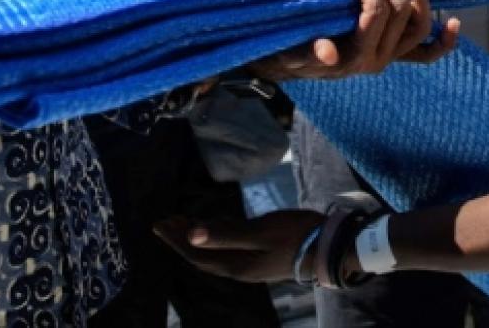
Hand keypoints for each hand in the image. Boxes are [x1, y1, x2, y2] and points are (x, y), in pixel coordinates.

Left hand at [157, 210, 321, 282]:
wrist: (329, 248)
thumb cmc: (296, 236)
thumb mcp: (260, 232)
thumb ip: (226, 234)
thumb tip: (191, 234)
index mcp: (236, 265)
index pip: (196, 254)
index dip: (176, 240)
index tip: (159, 225)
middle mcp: (240, 267)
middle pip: (203, 254)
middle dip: (182, 238)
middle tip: (164, 221)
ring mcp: (252, 262)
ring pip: (216, 250)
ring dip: (198, 235)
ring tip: (182, 220)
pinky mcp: (262, 253)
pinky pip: (230, 246)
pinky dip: (217, 234)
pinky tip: (214, 223)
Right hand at [247, 0, 459, 81]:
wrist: (291, 64)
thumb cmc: (289, 50)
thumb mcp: (291, 51)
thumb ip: (307, 52)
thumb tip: (327, 52)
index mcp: (357, 57)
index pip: (376, 12)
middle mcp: (379, 59)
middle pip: (400, 11)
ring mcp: (390, 55)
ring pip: (419, 24)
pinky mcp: (394, 53)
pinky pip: (427, 53)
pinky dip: (443, 41)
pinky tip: (453, 23)